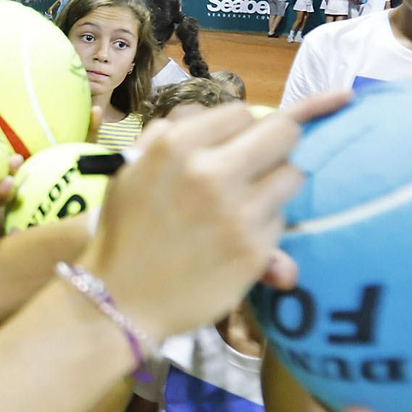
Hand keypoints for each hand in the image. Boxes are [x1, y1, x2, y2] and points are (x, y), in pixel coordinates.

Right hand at [81, 91, 349, 341]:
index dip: (241, 128)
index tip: (235, 143)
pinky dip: (265, 225)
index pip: (242, 113)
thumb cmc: (123, 230)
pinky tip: (237, 237)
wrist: (119, 298)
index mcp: (176, 146)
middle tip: (264, 160)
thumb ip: (168, 136)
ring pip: (292, 175)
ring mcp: (237, 213)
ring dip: (276, 184)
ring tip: (250, 200)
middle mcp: (210, 173)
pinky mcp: (255, 250)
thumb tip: (208, 116)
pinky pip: (282, 221)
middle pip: (283, 132)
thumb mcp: (131, 169)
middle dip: (278, 142)